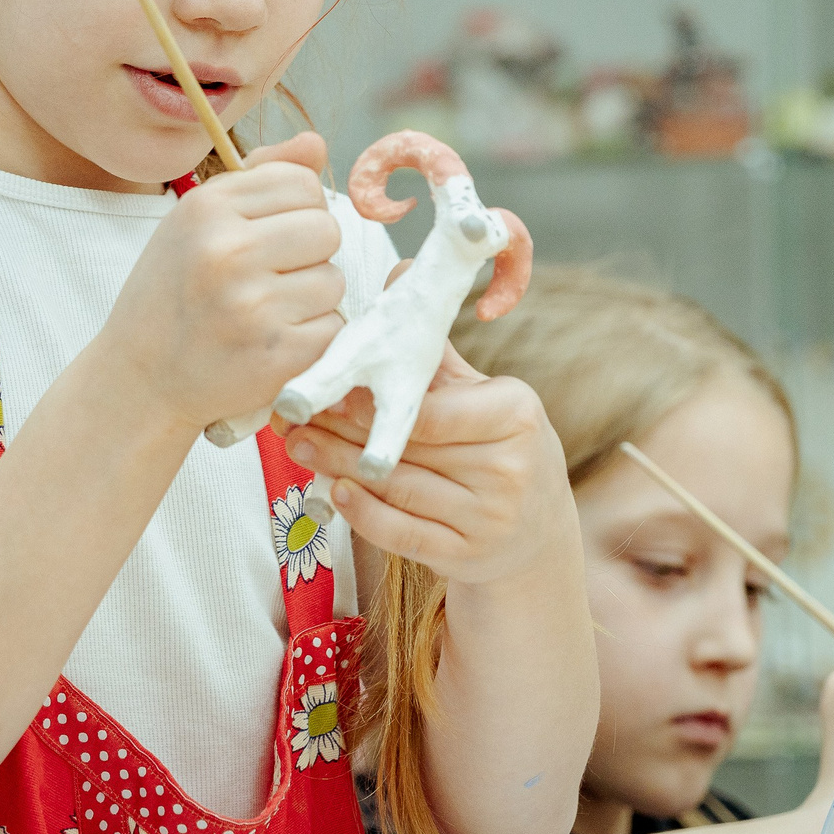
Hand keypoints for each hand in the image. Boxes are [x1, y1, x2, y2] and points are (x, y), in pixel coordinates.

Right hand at [99, 132, 343, 431]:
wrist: (139, 379)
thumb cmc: (172, 293)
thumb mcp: (197, 221)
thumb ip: (259, 177)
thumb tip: (317, 143)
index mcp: (207, 208)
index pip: (304, 183)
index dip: (296, 210)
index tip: (268, 236)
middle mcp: (228, 251)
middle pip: (327, 228)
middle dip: (309, 252)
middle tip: (270, 277)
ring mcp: (253, 306)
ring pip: (333, 280)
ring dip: (311, 298)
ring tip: (266, 311)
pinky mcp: (276, 356)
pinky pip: (333, 327)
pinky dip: (312, 337)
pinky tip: (272, 341)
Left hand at [283, 344, 567, 588]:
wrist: (538, 533)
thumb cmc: (499, 448)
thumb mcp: (484, 396)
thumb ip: (438, 353)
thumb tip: (398, 275)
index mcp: (515, 416)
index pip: (433, 410)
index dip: (374, 404)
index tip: (329, 392)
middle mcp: (509, 470)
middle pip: (408, 448)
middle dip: (343, 430)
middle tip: (294, 416)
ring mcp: (489, 520)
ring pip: (398, 489)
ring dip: (339, 466)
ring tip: (299, 445)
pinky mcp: (467, 558)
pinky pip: (403, 534)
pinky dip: (363, 514)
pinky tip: (334, 491)